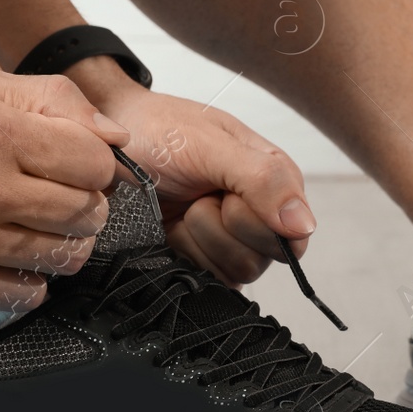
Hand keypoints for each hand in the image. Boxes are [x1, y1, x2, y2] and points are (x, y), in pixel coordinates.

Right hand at [0, 66, 127, 309]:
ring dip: (61, 246)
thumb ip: (48, 101)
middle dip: (85, 207)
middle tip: (60, 201)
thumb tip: (116, 138)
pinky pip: (21, 296)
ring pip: (61, 258)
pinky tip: (7, 259)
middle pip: (85, 213)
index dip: (96, 166)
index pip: (95, 163)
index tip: (77, 168)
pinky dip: (27, 282)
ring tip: (34, 229)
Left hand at [69, 58, 311, 285]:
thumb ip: (263, 181)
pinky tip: (172, 229)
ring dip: (198, 241)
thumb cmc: (158, 130)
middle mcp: (260, 214)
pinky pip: (209, 281)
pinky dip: (185, 256)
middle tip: (196, 196)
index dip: (256, 224)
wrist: (108, 143)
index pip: (293, 236)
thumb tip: (304, 226)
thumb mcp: (212, 144)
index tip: (223, 196)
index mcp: (276, 183)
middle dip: (220, 229)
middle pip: (263, 259)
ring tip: (181, 209)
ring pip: (235, 272)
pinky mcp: (202, 258)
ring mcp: (230, 240)